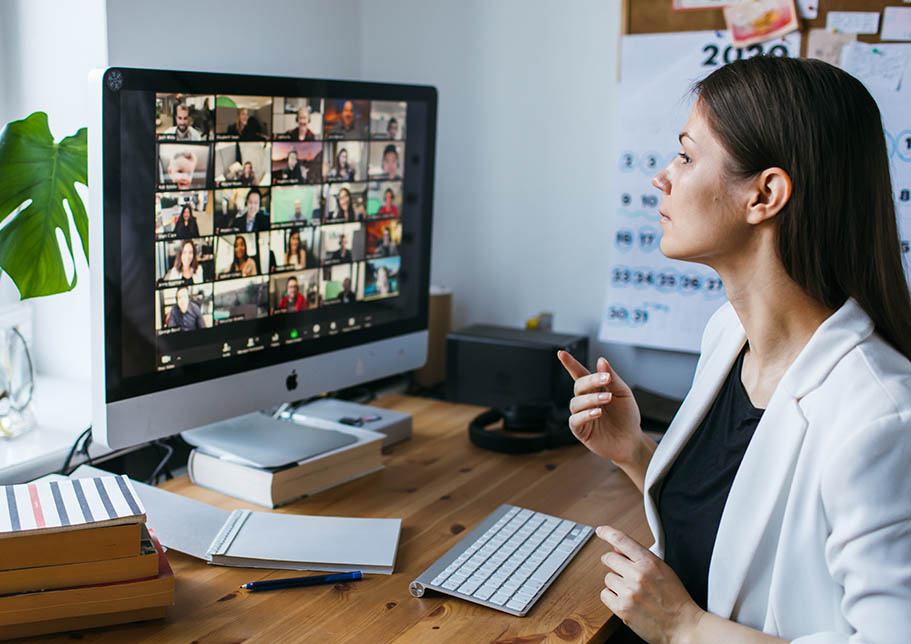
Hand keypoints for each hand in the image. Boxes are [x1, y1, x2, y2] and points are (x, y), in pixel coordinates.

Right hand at [557, 351, 643, 465]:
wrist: (631, 440)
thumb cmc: (626, 416)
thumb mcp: (623, 393)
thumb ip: (611, 378)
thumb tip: (601, 361)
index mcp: (595, 388)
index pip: (579, 373)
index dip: (570, 363)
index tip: (562, 353)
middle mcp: (586, 400)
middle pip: (578, 386)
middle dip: (590, 381)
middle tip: (605, 380)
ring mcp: (582, 414)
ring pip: (576, 403)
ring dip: (591, 399)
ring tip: (607, 399)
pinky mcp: (581, 430)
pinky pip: (575, 420)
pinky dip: (585, 415)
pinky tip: (596, 413)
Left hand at [597, 525, 702, 643]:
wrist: (683, 626)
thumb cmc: (675, 599)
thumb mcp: (663, 570)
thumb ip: (641, 558)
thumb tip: (617, 549)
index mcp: (650, 562)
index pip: (622, 540)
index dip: (608, 533)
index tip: (601, 531)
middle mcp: (638, 575)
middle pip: (609, 558)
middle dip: (612, 563)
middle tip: (620, 570)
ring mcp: (629, 592)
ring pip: (607, 578)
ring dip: (615, 583)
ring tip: (631, 591)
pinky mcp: (622, 608)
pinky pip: (605, 595)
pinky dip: (612, 597)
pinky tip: (625, 600)